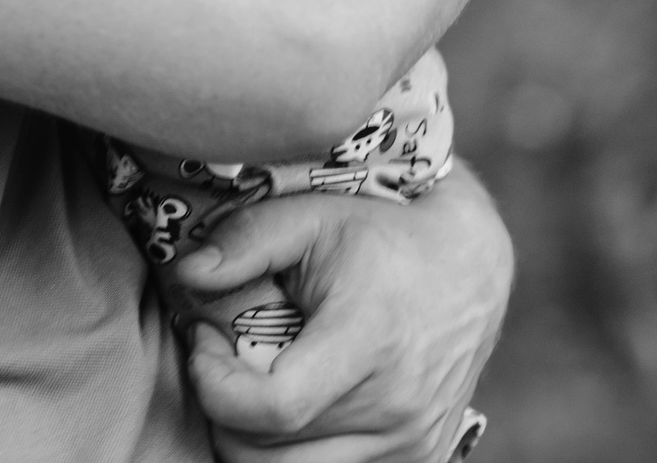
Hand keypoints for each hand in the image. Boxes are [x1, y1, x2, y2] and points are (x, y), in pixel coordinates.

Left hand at [169, 164, 511, 462]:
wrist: (470, 269)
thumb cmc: (384, 236)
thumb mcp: (315, 217)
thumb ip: (248, 240)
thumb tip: (187, 273)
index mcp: (371, 342)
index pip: (272, 408)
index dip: (216, 384)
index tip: (204, 341)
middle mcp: (397, 407)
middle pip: (268, 456)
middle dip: (225, 413)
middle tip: (224, 359)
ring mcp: (410, 444)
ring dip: (254, 441)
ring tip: (255, 383)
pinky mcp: (417, 461)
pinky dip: (294, 455)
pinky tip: (293, 408)